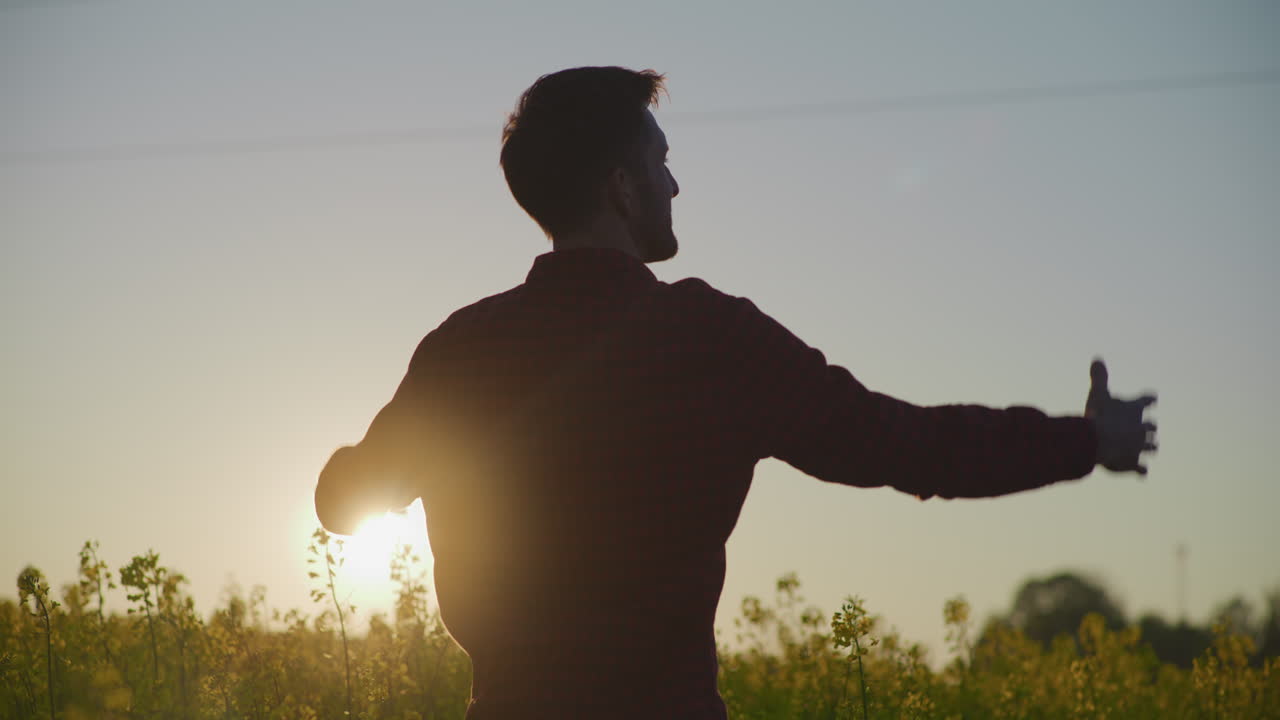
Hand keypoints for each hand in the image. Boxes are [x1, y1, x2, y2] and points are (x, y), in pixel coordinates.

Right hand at [1085, 358, 1157, 474]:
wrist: (1100, 442)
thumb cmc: (1100, 415)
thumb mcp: (1098, 393)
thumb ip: (1099, 377)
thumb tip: (1097, 358)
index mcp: (1135, 410)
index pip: (1146, 401)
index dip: (1148, 399)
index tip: (1153, 398)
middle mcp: (1142, 428)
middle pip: (1150, 427)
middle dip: (1149, 427)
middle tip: (1150, 428)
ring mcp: (1140, 448)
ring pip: (1151, 447)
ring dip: (1150, 447)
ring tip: (1153, 448)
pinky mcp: (1134, 464)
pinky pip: (1141, 469)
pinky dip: (1140, 470)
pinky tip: (1142, 472)